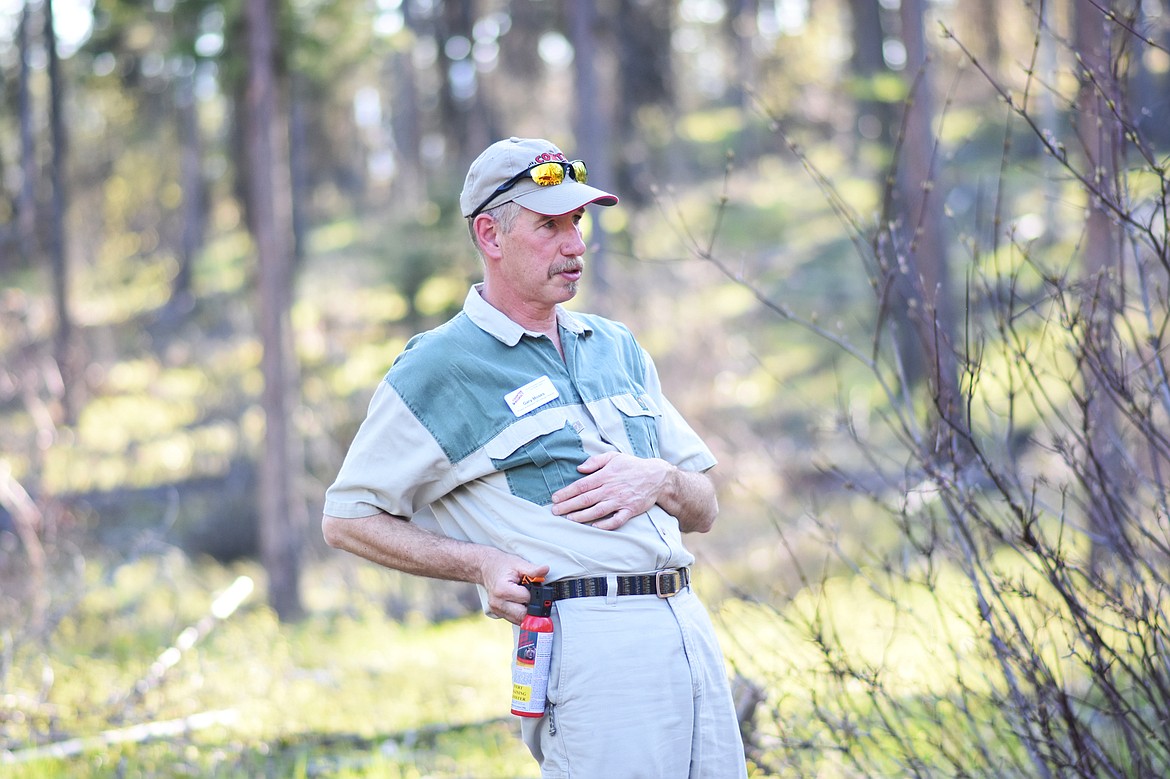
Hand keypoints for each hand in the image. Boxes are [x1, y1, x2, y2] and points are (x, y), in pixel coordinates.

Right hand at [479, 551, 548, 625]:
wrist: (486, 567)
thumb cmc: (501, 565)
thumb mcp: (518, 563)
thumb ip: (532, 569)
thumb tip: (545, 569)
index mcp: (503, 590)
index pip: (527, 599)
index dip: (534, 594)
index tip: (533, 587)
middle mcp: (498, 603)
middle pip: (523, 614)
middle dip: (531, 606)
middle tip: (531, 595)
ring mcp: (497, 610)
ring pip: (519, 620)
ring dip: (526, 611)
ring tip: (523, 597)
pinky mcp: (497, 613)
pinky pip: (514, 619)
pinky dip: (519, 612)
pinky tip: (518, 601)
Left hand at [549, 452, 672, 530]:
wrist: (656, 476)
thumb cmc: (632, 466)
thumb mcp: (613, 456)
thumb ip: (595, 461)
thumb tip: (579, 468)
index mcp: (604, 476)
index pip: (581, 486)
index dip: (566, 493)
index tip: (555, 498)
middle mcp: (610, 489)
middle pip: (585, 499)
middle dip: (568, 506)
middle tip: (555, 511)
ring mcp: (620, 501)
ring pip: (597, 511)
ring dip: (582, 516)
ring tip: (569, 519)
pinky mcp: (630, 510)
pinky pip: (616, 520)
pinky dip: (605, 524)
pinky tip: (594, 527)